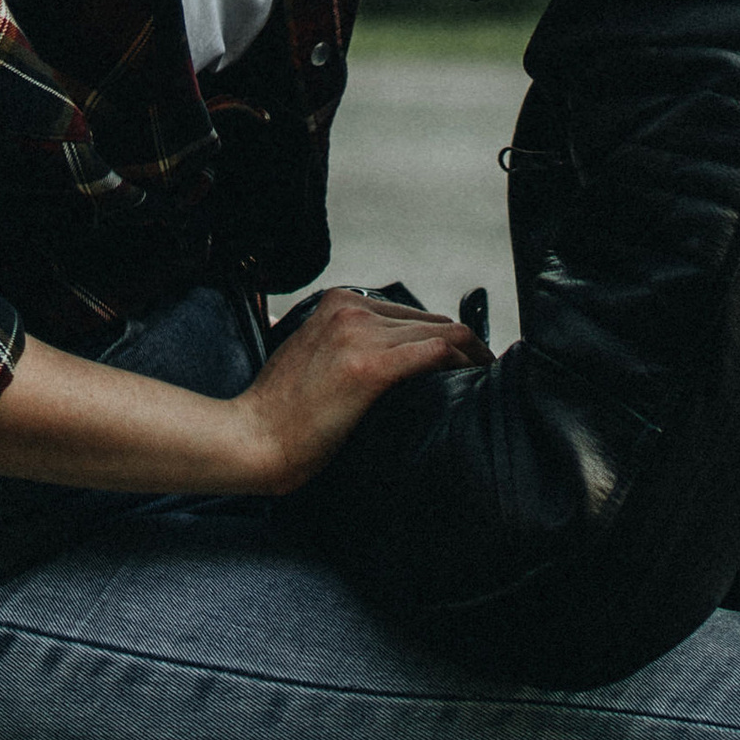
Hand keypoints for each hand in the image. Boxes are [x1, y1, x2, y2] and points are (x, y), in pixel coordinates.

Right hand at [233, 288, 487, 494]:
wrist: (252, 437)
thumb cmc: (279, 412)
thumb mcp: (310, 358)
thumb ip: (343, 346)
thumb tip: (385, 362)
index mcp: (336, 302)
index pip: (410, 313)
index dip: (443, 337)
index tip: (464, 362)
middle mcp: (350, 308)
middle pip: (431, 320)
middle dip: (464, 345)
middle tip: (484, 373)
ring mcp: (360, 334)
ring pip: (442, 333)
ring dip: (473, 355)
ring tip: (487, 379)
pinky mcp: (369, 367)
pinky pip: (435, 352)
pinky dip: (463, 363)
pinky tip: (474, 380)